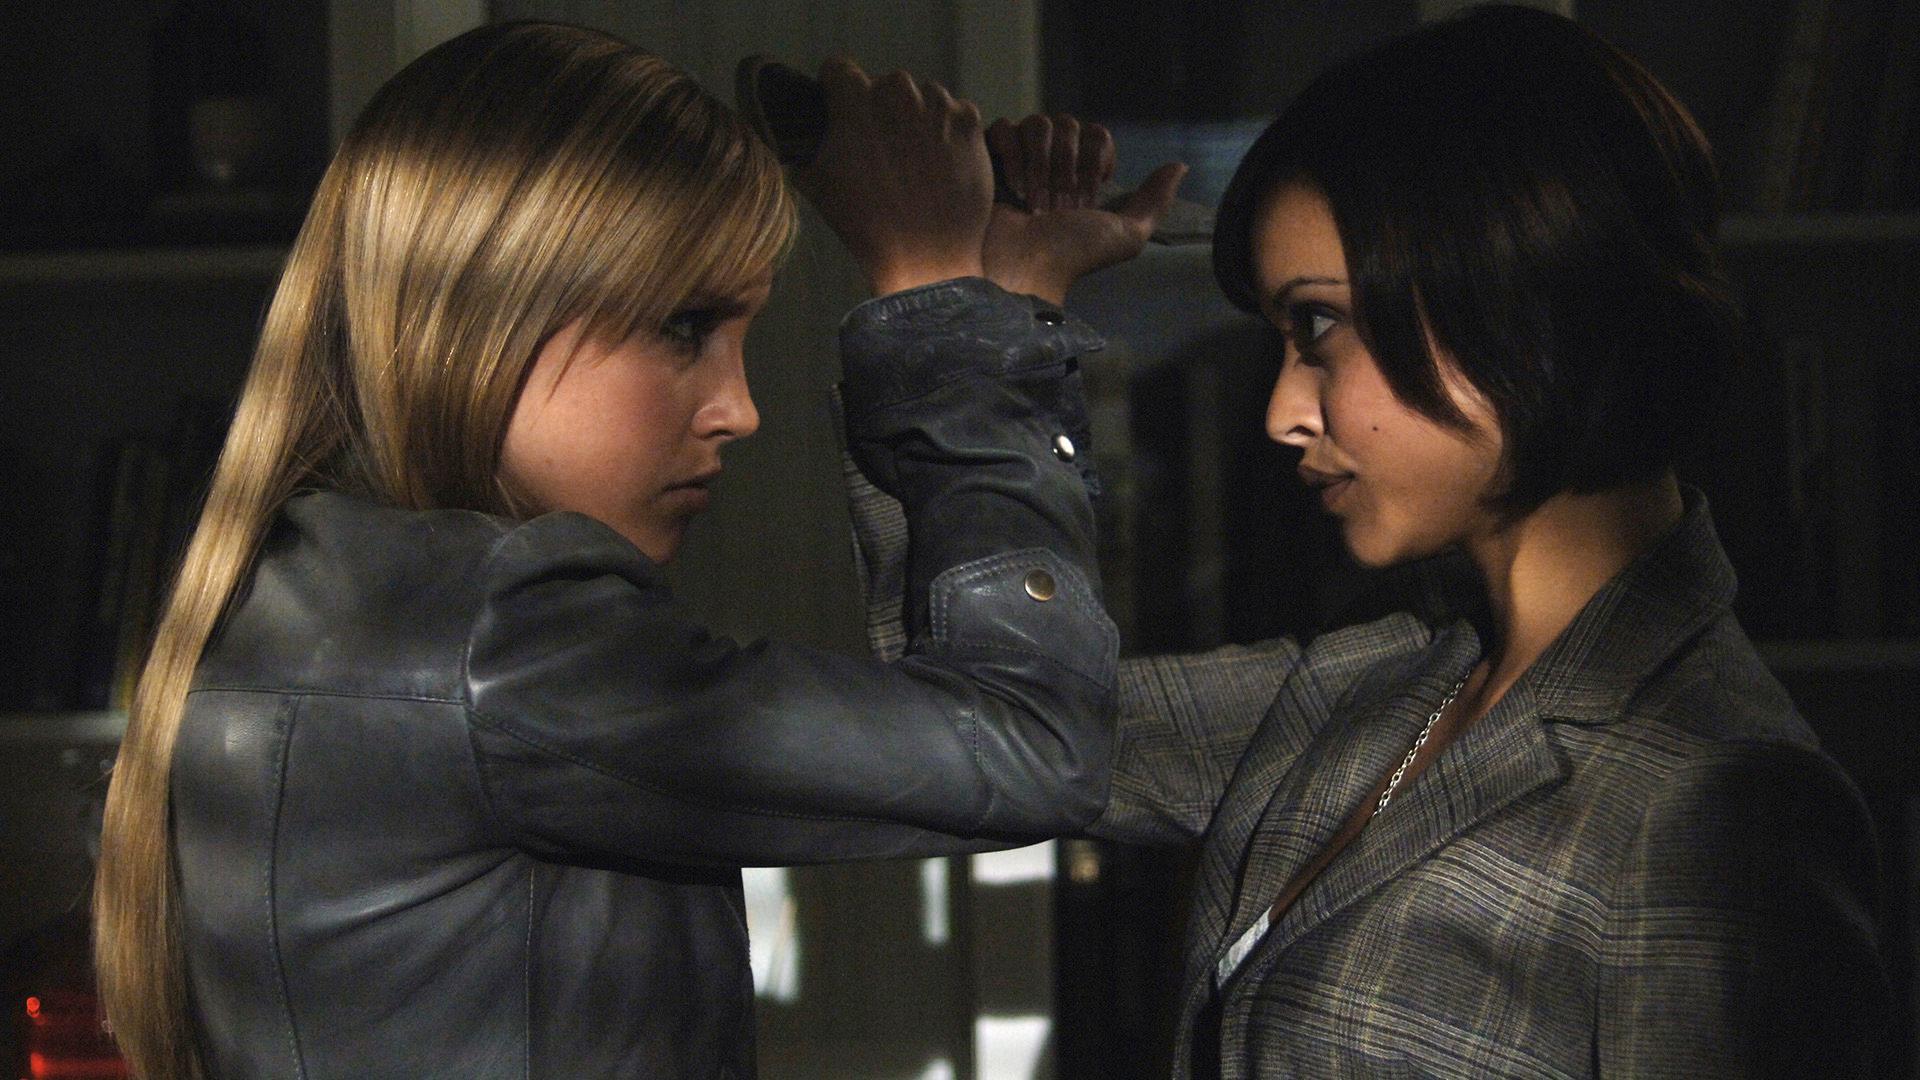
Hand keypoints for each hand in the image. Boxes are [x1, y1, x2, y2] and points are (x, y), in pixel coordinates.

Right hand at [790, 59, 993, 296]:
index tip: (841, 112)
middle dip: (881, 109)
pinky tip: (943, 165)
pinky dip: (948, 132)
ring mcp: (938, 105)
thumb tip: (794, 145)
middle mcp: (898, 92)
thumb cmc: (867, 225)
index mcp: (856, 100)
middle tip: (883, 150)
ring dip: (917, 118)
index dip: (836, 92)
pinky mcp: (970, 122)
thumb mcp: (819, 187)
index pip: (839, 70)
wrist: (927, 257)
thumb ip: (804, 152)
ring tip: (916, 162)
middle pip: (885, 86)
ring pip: (923, 97)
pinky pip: (954, 113)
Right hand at [982, 113, 1186, 304]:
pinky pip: (1004, 128)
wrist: (1024, 266)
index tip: (1088, 198)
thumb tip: (1180, 166)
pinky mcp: (987, 157)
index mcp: (1081, 176)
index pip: (1096, 134)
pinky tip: (1013, 189)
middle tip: (1060, 205)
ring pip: (1038, 122)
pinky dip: (1012, 156)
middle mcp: (1051, 163)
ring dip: (1042, 164)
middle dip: (1068, 167)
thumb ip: (1154, 201)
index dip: (1095, 160)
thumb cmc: (1072, 255)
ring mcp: (1018, 158)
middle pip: (1068, 124)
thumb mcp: (1126, 235)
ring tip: (1035, 202)